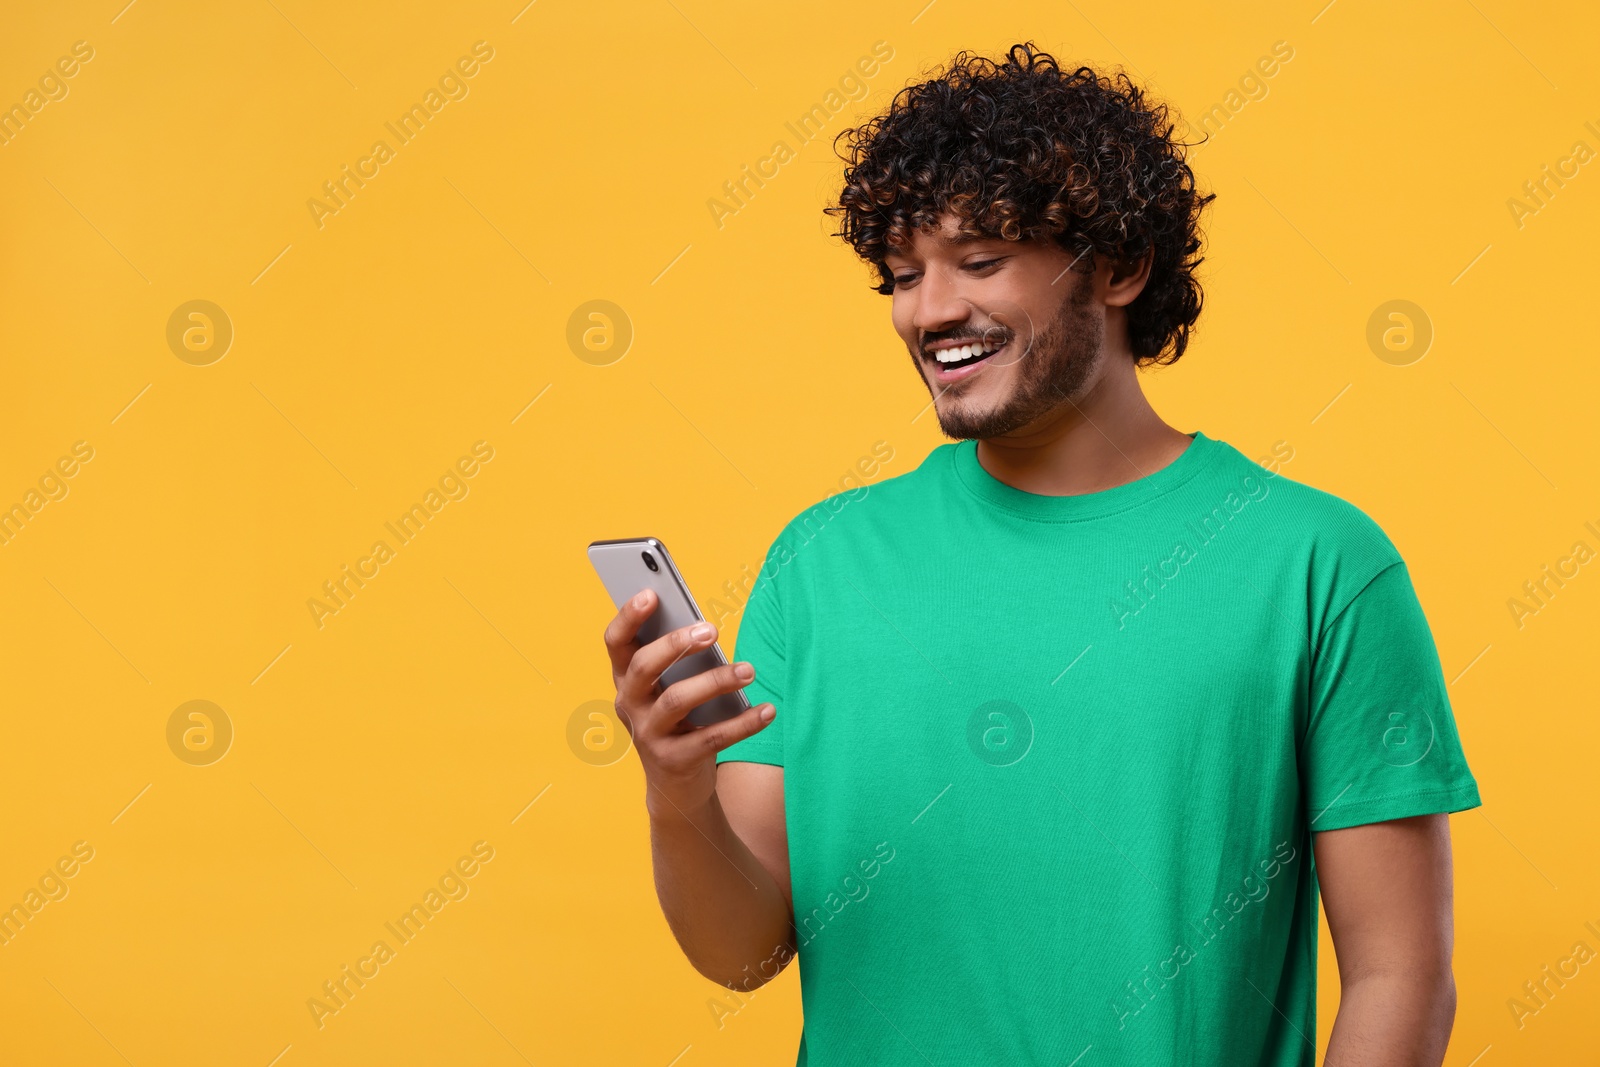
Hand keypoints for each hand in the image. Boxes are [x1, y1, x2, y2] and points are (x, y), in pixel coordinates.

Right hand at [603, 588, 775, 818]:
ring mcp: (648, 735)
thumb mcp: (669, 689)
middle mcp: (629, 705)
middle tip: (712, 630)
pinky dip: (743, 723)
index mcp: (626, 679)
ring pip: (677, 700)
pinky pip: (711, 738)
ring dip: (716, 681)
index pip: (616, 642)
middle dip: (676, 645)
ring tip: (749, 670)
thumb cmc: (678, 720)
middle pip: (643, 668)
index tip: (652, 592)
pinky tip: (768, 710)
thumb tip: (706, 629)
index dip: (628, 616)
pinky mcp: (674, 761)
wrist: (676, 785)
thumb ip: (679, 661)